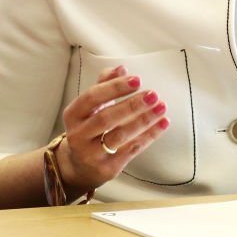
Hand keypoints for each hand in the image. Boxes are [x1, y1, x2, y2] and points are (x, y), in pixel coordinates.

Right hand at [56, 65, 169, 192]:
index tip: (137, 79)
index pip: (92, 98)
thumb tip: (121, 68)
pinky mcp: (108, 167)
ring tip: (162, 107)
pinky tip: (163, 123)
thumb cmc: (89, 127)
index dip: (114, 87)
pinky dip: (149, 135)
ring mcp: (92, 153)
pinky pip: (132, 149)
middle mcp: (79, 135)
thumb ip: (104, 84)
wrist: (79, 166)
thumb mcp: (91, 106)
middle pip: (105, 118)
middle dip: (131, 105)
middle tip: (153, 94)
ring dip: (143, 120)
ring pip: (119, 136)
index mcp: (73, 115)